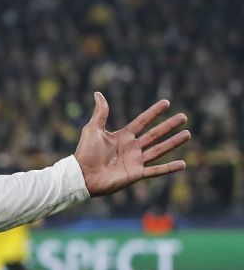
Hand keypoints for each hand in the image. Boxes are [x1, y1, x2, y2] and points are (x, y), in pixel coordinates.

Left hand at [75, 92, 190, 196]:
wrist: (81, 175)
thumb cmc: (85, 153)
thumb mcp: (93, 129)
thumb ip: (100, 113)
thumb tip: (98, 93)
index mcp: (123, 136)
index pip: (142, 121)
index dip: (154, 112)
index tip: (167, 102)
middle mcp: (132, 148)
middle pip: (155, 134)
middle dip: (169, 126)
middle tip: (184, 117)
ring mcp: (135, 161)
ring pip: (159, 149)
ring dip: (174, 142)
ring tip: (187, 134)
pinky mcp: (136, 174)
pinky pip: (156, 170)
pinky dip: (169, 168)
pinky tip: (183, 164)